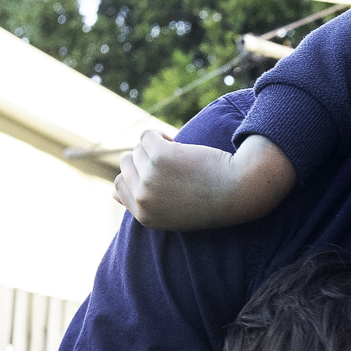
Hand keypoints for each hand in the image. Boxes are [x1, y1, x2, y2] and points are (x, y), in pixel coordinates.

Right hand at [116, 132, 297, 231]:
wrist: (238, 192)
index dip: (135, 175)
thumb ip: (144, 204)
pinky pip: (146, 135)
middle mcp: (143, 198)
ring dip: (156, 147)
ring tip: (179, 155)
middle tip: (171, 162)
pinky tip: (178, 143)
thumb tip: (113, 192)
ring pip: (138, 149)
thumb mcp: (172, 213)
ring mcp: (148, 177)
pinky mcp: (159, 156)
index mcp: (144, 216)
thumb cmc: (210, 202)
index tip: (155, 171)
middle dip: (146, 159)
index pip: (119, 188)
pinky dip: (160, 134)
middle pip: (126, 165)